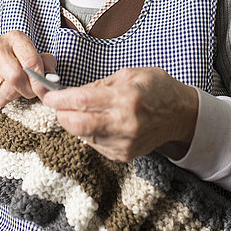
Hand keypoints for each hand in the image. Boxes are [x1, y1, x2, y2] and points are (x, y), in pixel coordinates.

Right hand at [0, 31, 55, 106]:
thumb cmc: (15, 58)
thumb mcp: (31, 54)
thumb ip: (45, 64)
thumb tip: (51, 77)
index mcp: (14, 38)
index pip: (31, 60)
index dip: (40, 79)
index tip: (45, 89)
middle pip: (16, 77)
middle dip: (29, 89)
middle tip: (33, 92)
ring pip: (7, 91)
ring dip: (17, 95)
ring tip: (17, 87)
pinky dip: (5, 99)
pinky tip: (5, 90)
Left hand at [42, 67, 197, 161]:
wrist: (181, 115)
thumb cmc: (157, 88)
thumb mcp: (129, 74)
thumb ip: (99, 85)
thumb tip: (73, 93)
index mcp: (126, 98)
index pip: (83, 100)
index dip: (60, 98)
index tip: (49, 95)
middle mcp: (125, 124)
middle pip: (78, 124)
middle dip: (61, 115)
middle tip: (57, 106)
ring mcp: (125, 143)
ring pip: (84, 136)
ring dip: (73, 124)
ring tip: (75, 112)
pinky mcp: (125, 155)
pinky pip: (96, 145)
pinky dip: (87, 133)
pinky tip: (93, 122)